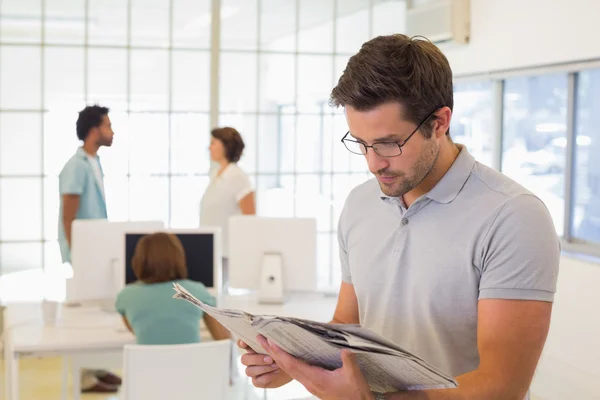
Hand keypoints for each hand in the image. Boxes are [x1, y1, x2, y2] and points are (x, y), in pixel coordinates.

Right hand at [238, 339, 292, 388]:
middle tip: (270, 359)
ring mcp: (252, 371)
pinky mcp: (257, 381)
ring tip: (276, 365)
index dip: (241, 343)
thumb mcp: (278, 346)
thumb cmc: (283, 354)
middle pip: (244, 359)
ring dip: (263, 368)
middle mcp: (250, 359)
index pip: (241, 344)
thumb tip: (270, 338)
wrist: (290, 367)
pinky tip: (276, 372)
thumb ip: (272, 342)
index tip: (244, 343)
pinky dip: (267, 376)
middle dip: (257, 359)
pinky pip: (257, 381)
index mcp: (253, 348)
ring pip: (249, 371)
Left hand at [257, 335, 373, 399]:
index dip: (280, 354)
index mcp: (315, 379)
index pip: (292, 365)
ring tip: (269, 345)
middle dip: (272, 352)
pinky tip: (286, 356)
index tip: (270, 343)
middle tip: (261, 340)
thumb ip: (348, 361)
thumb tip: (344, 350)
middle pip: (286, 366)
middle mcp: (309, 382)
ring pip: (289, 369)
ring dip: (278, 357)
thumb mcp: (354, 375)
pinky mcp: (314, 383)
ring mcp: (310, 383)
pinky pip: (296, 371)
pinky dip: (287, 362)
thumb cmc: (355, 393)